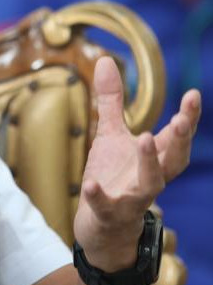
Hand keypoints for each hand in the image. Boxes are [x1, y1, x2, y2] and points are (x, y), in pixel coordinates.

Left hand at [73, 56, 200, 270]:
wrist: (101, 224)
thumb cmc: (113, 176)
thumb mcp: (111, 135)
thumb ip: (112, 101)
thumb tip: (106, 60)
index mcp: (153, 158)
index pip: (176, 136)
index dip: (187, 117)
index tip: (194, 94)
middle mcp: (150, 178)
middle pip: (173, 160)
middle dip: (181, 139)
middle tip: (184, 118)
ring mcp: (132, 197)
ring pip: (150, 184)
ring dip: (150, 162)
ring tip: (145, 137)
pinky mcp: (110, 213)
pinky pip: (106, 206)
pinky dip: (99, 196)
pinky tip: (90, 184)